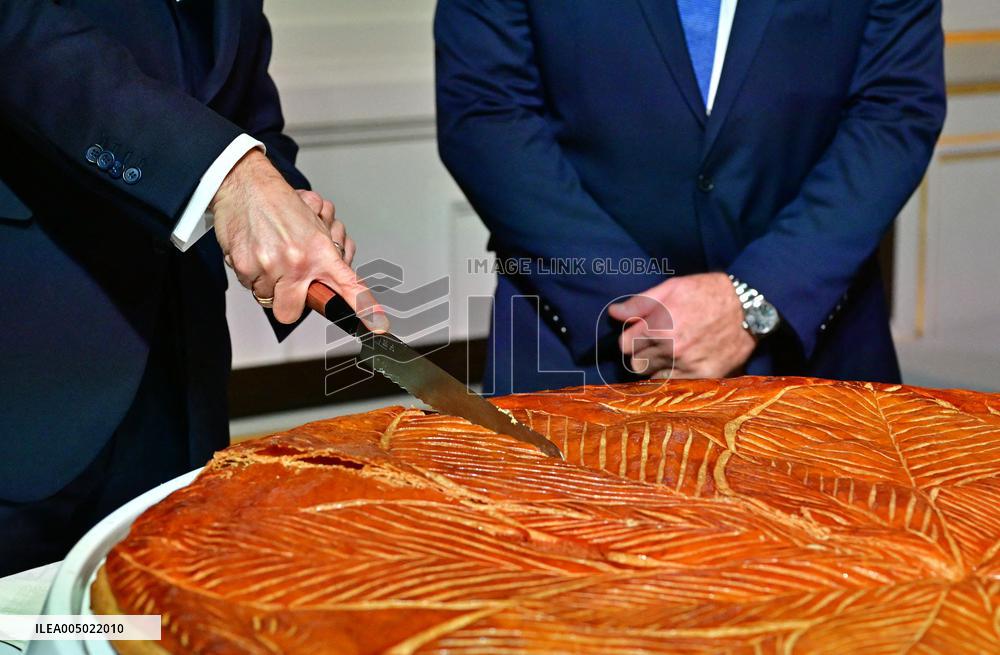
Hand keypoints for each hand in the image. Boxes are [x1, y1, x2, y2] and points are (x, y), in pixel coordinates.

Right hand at [211, 150, 386, 329]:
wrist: (245, 185)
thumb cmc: (281, 205)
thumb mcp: (315, 228)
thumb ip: (327, 257)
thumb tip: (333, 281)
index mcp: (320, 251)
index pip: (348, 285)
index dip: (365, 308)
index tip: (378, 325)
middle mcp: (297, 262)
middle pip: (292, 312)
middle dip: (289, 304)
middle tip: (287, 284)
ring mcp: (270, 265)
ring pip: (267, 298)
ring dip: (269, 283)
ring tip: (270, 256)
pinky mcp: (244, 266)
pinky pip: (249, 285)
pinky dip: (251, 273)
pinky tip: (256, 251)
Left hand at [609, 273, 754, 378]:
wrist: (749, 307)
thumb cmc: (708, 292)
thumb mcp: (673, 288)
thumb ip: (641, 303)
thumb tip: (614, 313)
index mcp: (659, 326)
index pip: (625, 345)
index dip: (630, 338)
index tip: (640, 334)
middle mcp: (671, 348)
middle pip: (637, 363)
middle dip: (642, 353)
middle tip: (655, 343)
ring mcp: (687, 364)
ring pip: (654, 376)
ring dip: (657, 366)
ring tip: (671, 352)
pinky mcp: (704, 376)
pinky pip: (675, 384)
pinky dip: (674, 376)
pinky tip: (682, 363)